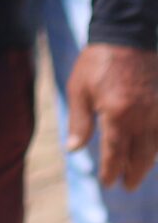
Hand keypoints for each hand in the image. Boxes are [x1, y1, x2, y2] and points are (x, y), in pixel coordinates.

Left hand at [70, 43, 157, 188]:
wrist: (126, 37)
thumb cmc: (97, 63)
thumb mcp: (79, 90)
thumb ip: (79, 123)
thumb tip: (73, 150)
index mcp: (118, 116)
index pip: (115, 154)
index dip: (112, 171)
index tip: (109, 183)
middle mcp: (143, 118)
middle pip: (141, 157)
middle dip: (133, 173)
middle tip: (127, 185)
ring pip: (156, 147)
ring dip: (147, 162)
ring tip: (137, 171)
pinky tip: (152, 149)